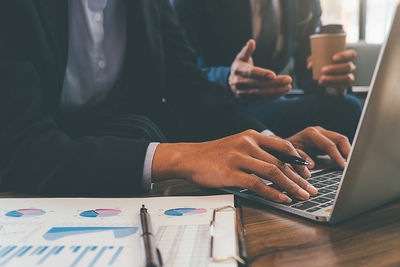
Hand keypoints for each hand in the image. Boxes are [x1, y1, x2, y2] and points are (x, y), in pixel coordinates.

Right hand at [152, 130, 318, 202]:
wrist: (188, 157)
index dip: (299, 160)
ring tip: (304, 196)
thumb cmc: (213, 154)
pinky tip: (283, 199)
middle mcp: (248, 143)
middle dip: (300, 178)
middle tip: (312, 189)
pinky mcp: (231, 172)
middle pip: (281, 162)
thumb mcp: (237, 145)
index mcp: (251, 135)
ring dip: (292, 186)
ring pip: (273, 172)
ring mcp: (239, 157)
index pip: (283, 146)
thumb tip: (277, 166)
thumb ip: (256, 151)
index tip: (309, 173)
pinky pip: (257, 183)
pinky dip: (273, 193)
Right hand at [229, 39, 291, 101]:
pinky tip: (282, 93)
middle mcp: (239, 82)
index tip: (273, 75)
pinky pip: (261, 99)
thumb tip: (251, 42)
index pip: (251, 73)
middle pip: (258, 84)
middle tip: (288, 80)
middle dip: (274, 83)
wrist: (230, 83)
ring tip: (288, 87)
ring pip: (260, 93)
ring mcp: (242, 93)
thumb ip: (247, 51)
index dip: (262, 74)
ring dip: (275, 91)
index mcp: (238, 70)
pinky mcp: (246, 100)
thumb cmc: (239, 67)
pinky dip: (272, 97)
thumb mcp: (241, 58)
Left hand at [286, 126, 350, 169]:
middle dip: (348, 153)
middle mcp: (318, 132)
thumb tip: (312, 164)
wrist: (279, 147)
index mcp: (310, 134)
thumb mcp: (288, 155)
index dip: (338, 157)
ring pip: (341, 141)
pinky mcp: (325, 140)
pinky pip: (338, 145)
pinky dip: (344, 153)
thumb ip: (299, 158)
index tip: (344, 167)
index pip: (329, 145)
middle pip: (339, 139)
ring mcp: (322, 135)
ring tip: (353, 165)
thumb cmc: (283, 152)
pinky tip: (347, 163)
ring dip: (348, 153)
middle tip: (353, 166)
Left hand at [307, 49, 356, 94]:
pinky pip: (341, 87)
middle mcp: (350, 68)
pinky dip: (331, 85)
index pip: (351, 54)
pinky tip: (323, 83)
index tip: (333, 58)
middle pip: (348, 66)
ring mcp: (349, 78)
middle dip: (335, 68)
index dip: (344, 55)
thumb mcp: (319, 61)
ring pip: (347, 78)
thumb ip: (314, 60)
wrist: (326, 82)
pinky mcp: (344, 87)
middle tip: (322, 70)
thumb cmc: (325, 67)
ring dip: (333, 78)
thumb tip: (310, 65)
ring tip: (321, 79)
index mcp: (347, 59)